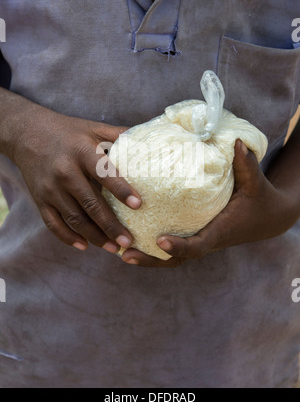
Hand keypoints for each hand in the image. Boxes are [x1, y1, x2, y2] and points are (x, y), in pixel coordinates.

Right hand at [12, 107, 140, 251]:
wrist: (27, 133)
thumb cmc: (69, 132)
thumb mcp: (94, 128)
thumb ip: (119, 135)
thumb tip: (151, 140)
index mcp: (82, 152)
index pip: (104, 173)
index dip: (121, 189)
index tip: (138, 204)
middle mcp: (65, 172)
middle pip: (90, 203)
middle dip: (110, 225)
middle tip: (129, 240)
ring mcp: (50, 188)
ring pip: (74, 218)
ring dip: (95, 236)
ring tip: (114, 248)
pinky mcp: (39, 199)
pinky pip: (53, 224)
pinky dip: (68, 237)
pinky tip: (85, 246)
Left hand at [121, 140, 298, 266]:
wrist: (267, 218)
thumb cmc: (260, 199)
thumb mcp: (255, 183)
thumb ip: (246, 164)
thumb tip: (235, 141)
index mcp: (219, 231)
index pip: (197, 247)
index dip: (180, 246)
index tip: (160, 241)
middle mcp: (206, 239)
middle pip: (176, 259)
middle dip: (151, 260)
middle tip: (125, 254)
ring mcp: (199, 239)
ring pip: (171, 256)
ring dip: (146, 256)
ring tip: (120, 251)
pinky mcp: (194, 234)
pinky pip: (172, 244)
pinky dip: (152, 246)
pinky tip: (131, 232)